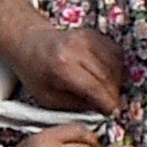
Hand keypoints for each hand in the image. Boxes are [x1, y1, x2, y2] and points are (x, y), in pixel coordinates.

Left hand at [5, 18, 127, 117]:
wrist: (29, 43)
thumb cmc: (35, 73)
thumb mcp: (47, 98)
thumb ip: (74, 105)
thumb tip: (100, 110)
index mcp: (62, 65)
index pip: (94, 87)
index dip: (107, 103)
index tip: (113, 113)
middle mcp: (76, 48)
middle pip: (108, 75)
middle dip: (113, 94)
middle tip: (111, 106)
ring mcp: (87, 37)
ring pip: (115, 63)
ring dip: (117, 80)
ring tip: (108, 91)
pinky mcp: (93, 33)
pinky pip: (115, 51)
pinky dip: (116, 66)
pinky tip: (108, 76)